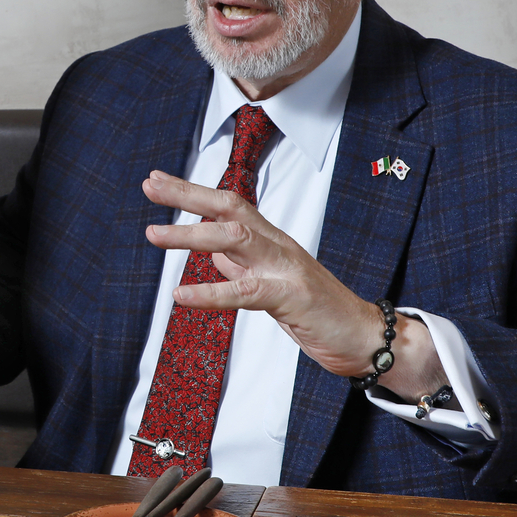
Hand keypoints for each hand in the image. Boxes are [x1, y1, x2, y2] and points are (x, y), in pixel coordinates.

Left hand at [143, 170, 445, 398]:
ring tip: (153, 234)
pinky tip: (181, 295)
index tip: (156, 181)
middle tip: (149, 185)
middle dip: (187, 194)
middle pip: (228, 207)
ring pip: (234, 239)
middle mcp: (277, 245)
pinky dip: (210, 291)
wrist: (367, 336)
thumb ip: (244, 268)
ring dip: (190, 235)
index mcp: (272, 241)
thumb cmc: (320, 311)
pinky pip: (245, 291)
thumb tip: (214, 257)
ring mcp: (285, 268)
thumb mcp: (274, 285)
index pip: (228, 205)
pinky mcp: (291, 297)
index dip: (192, 192)